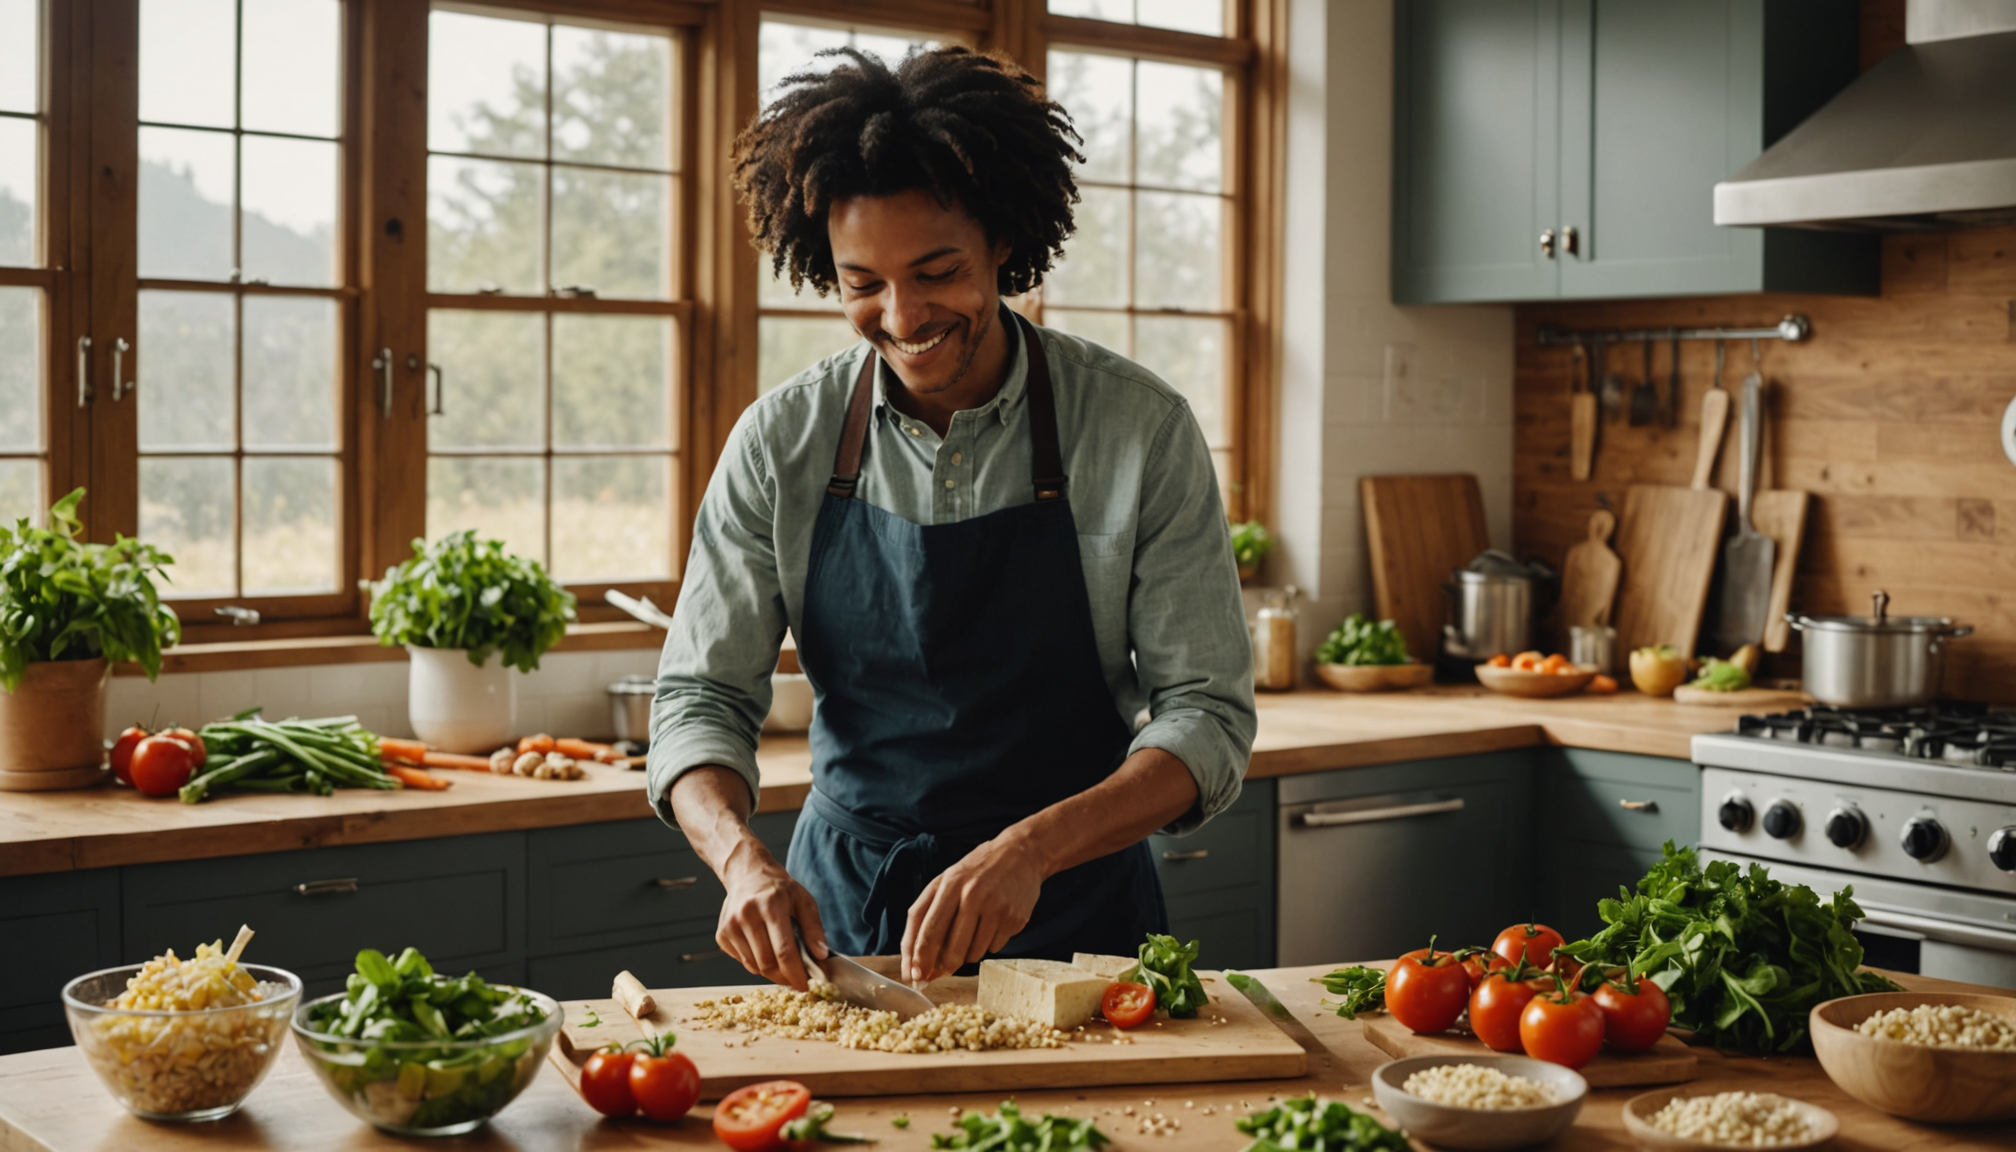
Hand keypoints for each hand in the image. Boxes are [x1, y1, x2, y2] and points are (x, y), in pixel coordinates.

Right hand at [715, 843, 828, 991]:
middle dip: (785, 977)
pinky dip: (756, 964)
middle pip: (767, 963)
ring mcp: (730, 926)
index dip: (796, 973)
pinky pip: (742, 961)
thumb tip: (821, 955)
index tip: (806, 985)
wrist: (747, 874)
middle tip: (797, 979)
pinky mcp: (721, 935)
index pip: (784, 950)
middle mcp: (746, 915)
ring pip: (753, 967)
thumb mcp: (803, 900)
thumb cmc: (779, 889)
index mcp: (771, 905)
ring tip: (783, 963)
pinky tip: (764, 949)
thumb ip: (814, 928)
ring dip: (771, 972)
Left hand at [901, 833, 1047, 983]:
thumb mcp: (945, 881)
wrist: (1021, 854)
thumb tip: (914, 958)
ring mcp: (997, 908)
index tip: (914, 975)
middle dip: (942, 967)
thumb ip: (925, 914)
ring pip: (973, 954)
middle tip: (939, 972)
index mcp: (952, 883)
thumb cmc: (975, 871)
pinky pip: (993, 948)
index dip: (920, 956)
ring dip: (966, 954)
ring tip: (970, 932)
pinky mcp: (1015, 919)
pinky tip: (990, 925)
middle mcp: (974, 895)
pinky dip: (987, 945)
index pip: (930, 928)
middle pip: (953, 948)